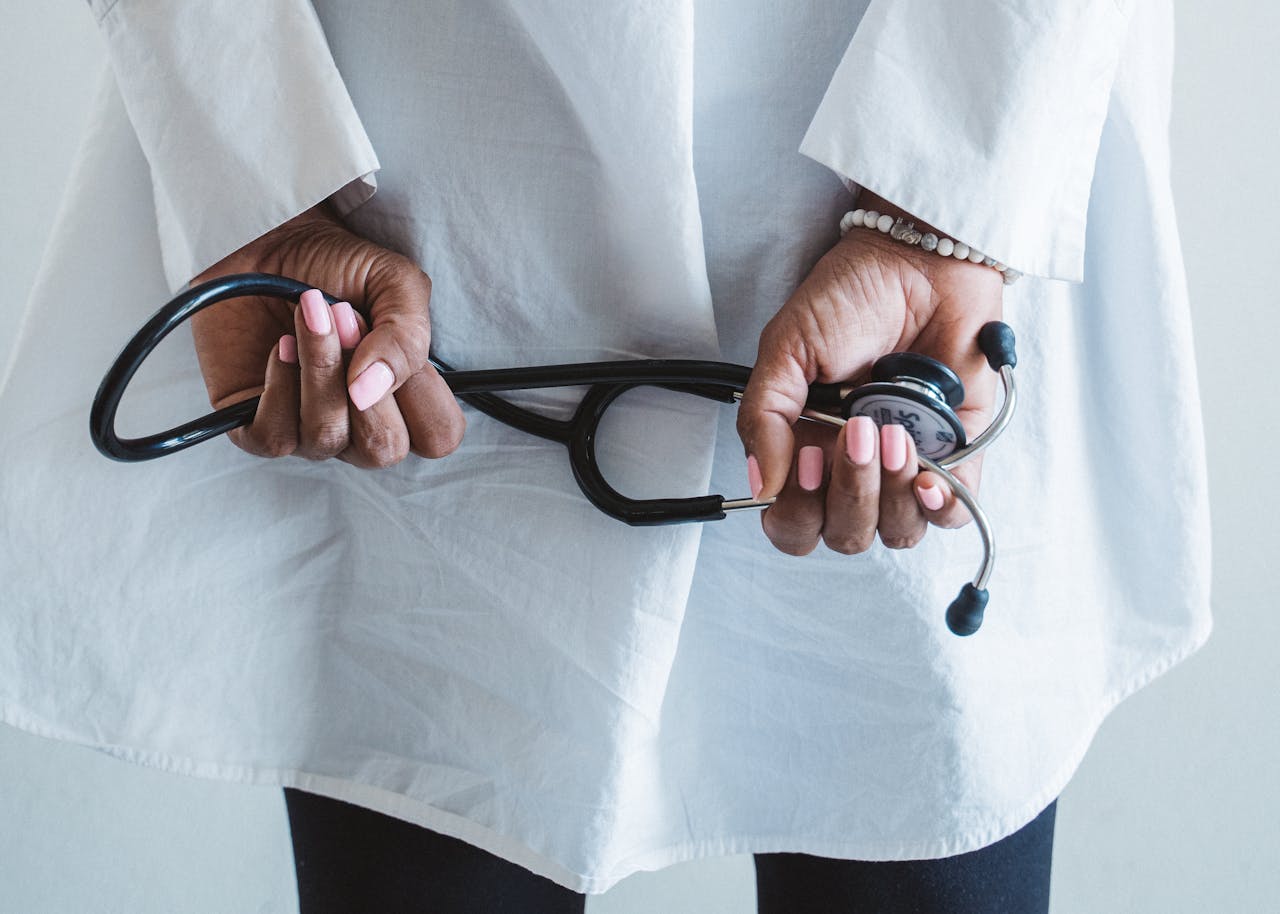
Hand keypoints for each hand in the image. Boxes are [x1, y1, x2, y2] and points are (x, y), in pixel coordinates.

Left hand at [190, 204, 463, 466]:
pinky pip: (275, 438)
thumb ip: (406, 336)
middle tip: (345, 316)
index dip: (422, 396)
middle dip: (361, 378)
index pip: (438, 436)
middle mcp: (363, 425)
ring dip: (319, 368)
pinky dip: (278, 386)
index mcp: (405, 398)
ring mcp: (311, 430)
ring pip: (326, 437)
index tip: (392, 339)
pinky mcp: (259, 426)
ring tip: (308, 312)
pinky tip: (279, 346)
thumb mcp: (394, 282)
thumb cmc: (337, 266)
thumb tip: (371, 389)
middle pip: (382, 449)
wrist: (269, 241)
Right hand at [736, 196, 1002, 555]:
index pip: (793, 523)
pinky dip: (940, 505)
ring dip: (892, 493)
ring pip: (897, 531)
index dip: (798, 511)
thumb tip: (762, 485)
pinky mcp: (958, 456)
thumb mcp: (786, 347)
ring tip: (895, 431)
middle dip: (850, 493)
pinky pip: (951, 512)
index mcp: (805, 450)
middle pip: (845, 534)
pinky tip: (929, 477)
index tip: (809, 459)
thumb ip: (763, 416)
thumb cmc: (852, 296)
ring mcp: (906, 466)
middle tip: (856, 430)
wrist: (922, 261)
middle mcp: (853, 469)